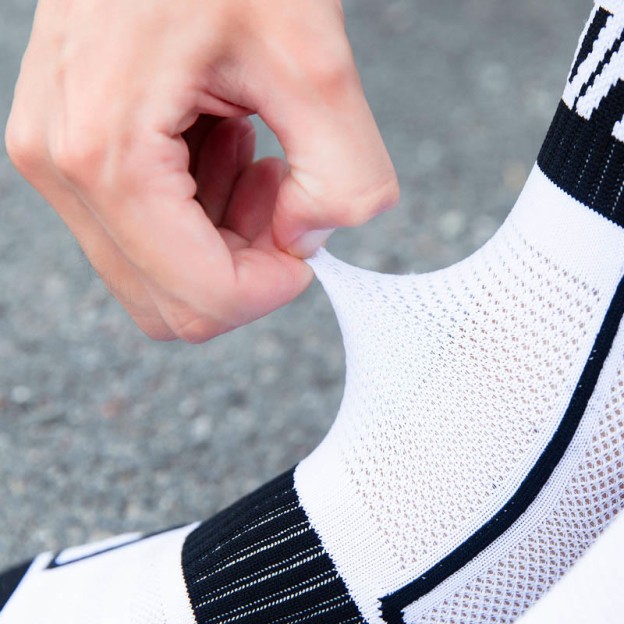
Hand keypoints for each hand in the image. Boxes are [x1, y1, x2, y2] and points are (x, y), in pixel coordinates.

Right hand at [5, 0, 397, 341]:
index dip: (270, 289)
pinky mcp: (73, 153)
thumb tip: (306, 242)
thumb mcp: (315, 58)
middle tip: (285, 195)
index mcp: (109, 153)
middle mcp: (64, 169)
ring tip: (255, 155)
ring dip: (223, 238)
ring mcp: (60, 163)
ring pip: (157, 276)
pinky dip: (199, 212)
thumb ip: (342, 175)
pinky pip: (144, 234)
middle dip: (245, 268)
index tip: (306, 241)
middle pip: (173, 304)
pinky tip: (222, 144)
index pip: (199, 297)